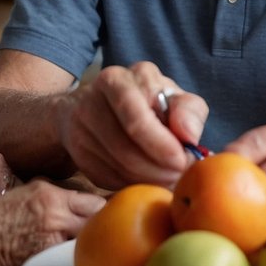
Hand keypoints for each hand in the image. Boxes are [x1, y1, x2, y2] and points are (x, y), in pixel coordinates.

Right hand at [0, 180, 104, 265]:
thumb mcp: (27, 195)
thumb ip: (54, 199)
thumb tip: (79, 206)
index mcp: (50, 193)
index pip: (94, 200)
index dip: (107, 209)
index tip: (114, 215)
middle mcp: (56, 211)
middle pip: (99, 218)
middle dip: (107, 225)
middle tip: (114, 233)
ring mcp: (52, 234)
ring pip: (90, 238)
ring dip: (96, 242)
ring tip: (103, 248)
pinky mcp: (45, 255)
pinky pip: (72, 256)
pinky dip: (79, 257)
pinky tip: (84, 262)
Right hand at [58, 62, 208, 189]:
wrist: (100, 104)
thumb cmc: (147, 102)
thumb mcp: (173, 97)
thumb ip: (188, 111)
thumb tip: (188, 136)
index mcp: (117, 80)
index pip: (136, 118)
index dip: (160, 144)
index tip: (182, 162)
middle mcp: (91, 99)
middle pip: (124, 147)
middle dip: (156, 169)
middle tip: (178, 177)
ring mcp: (79, 126)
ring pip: (116, 165)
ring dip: (146, 180)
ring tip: (167, 180)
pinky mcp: (77, 151)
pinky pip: (106, 178)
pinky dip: (130, 184)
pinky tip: (146, 179)